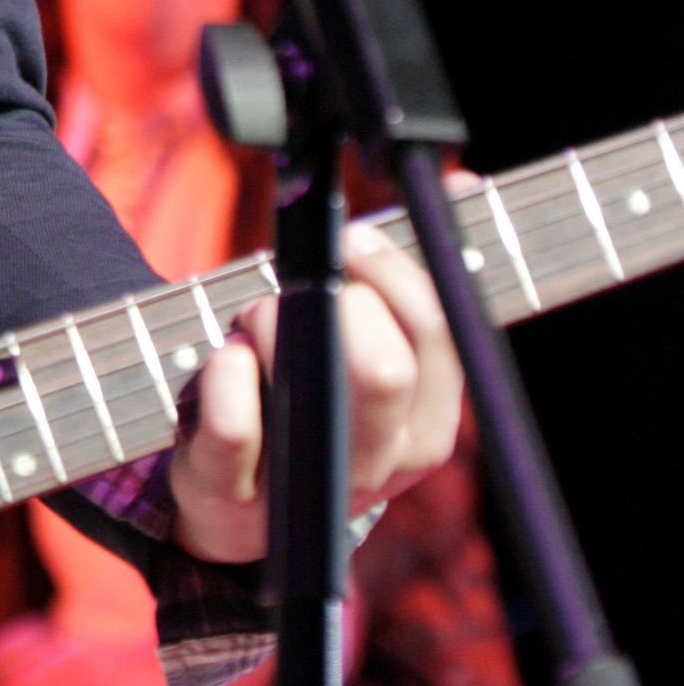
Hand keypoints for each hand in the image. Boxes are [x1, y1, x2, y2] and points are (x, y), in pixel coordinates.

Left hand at [167, 223, 462, 566]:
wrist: (236, 504)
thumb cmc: (308, 394)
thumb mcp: (365, 346)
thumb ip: (409, 274)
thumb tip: (461, 181)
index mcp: (428, 424)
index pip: (444, 338)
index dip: (395, 273)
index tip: (353, 239)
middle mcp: (381, 463)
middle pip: (387, 368)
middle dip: (334, 300)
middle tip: (299, 286)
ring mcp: (310, 488)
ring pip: (317, 392)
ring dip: (273, 326)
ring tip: (256, 320)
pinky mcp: (234, 494)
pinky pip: (235, 426)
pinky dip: (224, 374)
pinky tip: (225, 360)